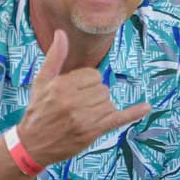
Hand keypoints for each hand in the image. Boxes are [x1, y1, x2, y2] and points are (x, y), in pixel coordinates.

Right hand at [17, 30, 149, 167]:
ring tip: (83, 115)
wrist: (33, 145)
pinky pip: (118, 119)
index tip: (74, 91)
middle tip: (76, 106)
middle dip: (93, 95)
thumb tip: (61, 33)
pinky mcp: (93, 132)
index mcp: (62, 86)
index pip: (92, 75)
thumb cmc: (37, 111)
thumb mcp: (41, 82)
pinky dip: (133, 113)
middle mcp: (73, 102)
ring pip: (108, 102)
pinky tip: (146, 107)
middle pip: (102, 88)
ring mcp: (85, 118)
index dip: (86, 82)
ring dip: (101, 107)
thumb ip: (55, 57)